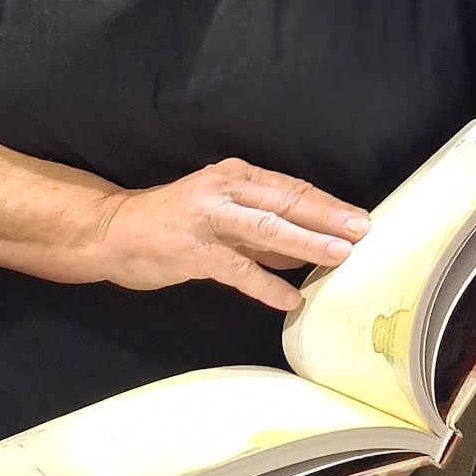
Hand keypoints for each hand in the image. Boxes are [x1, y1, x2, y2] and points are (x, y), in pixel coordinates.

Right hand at [92, 159, 370, 311]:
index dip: (327, 204)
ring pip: (268, 229)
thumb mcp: (220, 213)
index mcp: (234, 176)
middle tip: (361, 233)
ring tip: (338, 258)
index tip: (359, 219)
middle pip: (286, 203)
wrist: (113, 230)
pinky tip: (290, 299)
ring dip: (306, 244)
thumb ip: (260, 229)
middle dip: (327, 219)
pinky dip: (267, 285)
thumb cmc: (172, 222)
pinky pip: (238, 270)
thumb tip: (309, 247)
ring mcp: (208, 219)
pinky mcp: (193, 251)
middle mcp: (224, 189)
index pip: (290, 188)